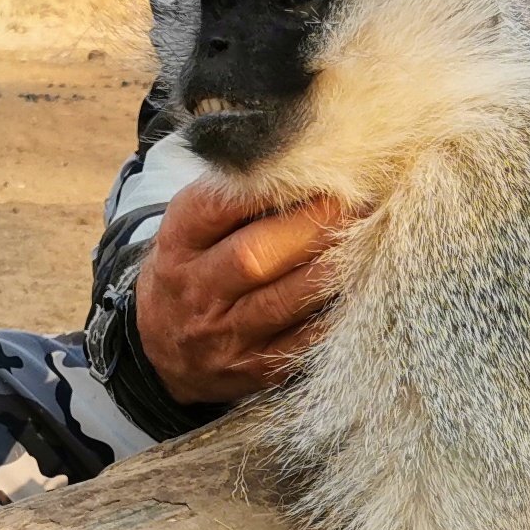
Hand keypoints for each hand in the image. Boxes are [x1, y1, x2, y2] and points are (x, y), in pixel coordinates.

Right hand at [134, 184, 353, 406]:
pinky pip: (303, 342)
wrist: (162, 350)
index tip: (311, 166)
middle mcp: (196, 289)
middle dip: (310, 226)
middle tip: (354, 202)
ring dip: (331, 268)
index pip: (213, 208)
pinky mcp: (254, 367)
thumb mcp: (191, 230)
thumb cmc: (193, 271)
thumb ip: (235, 199)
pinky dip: (335, 315)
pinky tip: (363, 289)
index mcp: (178, 243)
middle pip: (253, 256)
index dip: (264, 187)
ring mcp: (223, 332)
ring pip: (282, 301)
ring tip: (367, 239)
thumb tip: (306, 162)